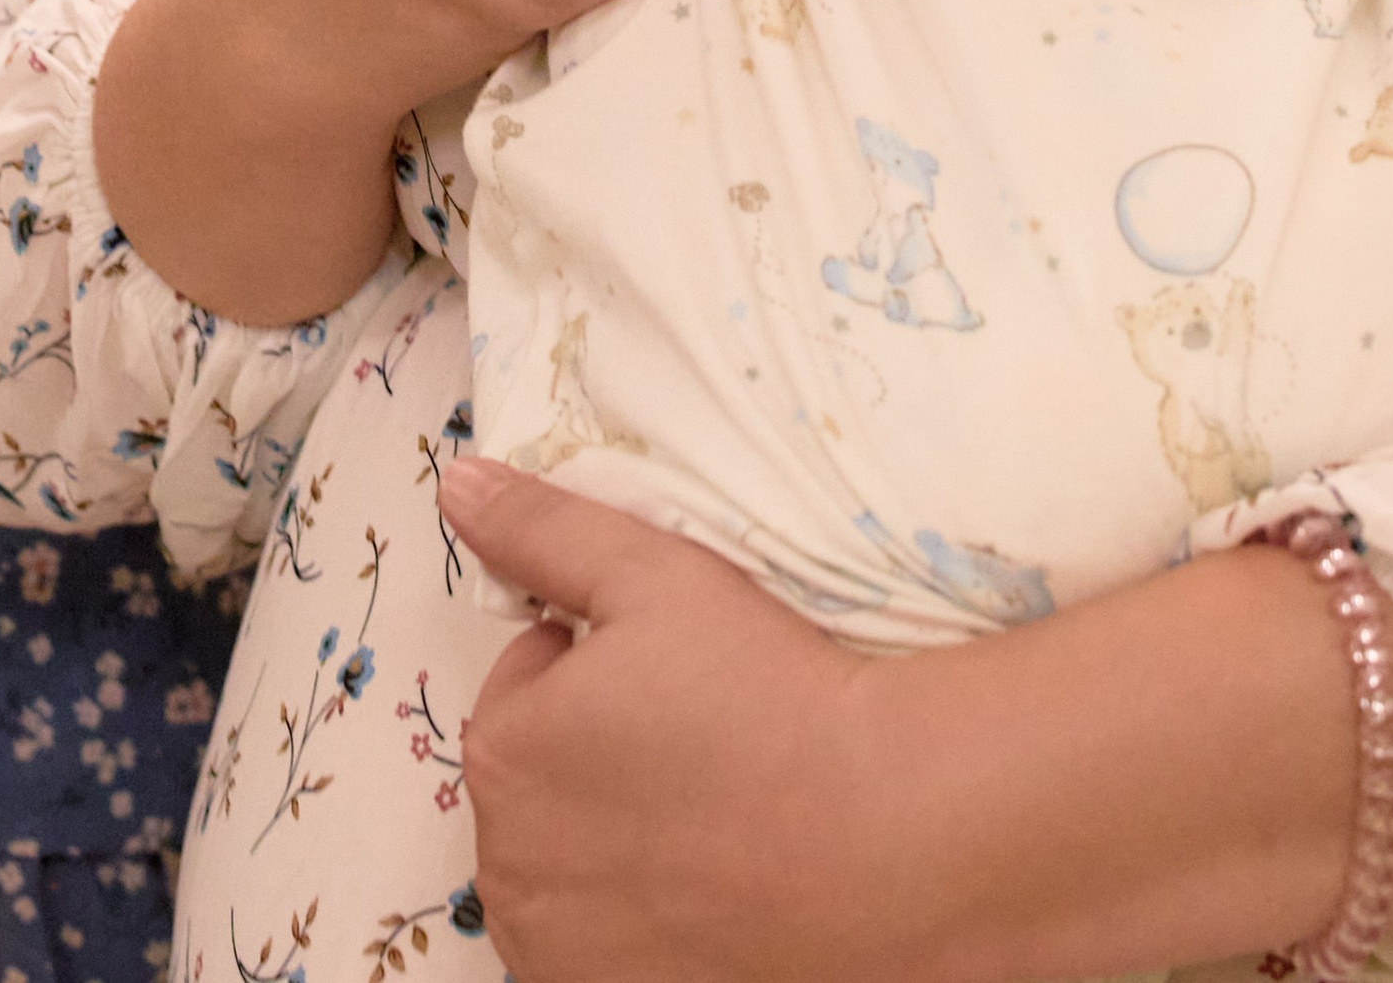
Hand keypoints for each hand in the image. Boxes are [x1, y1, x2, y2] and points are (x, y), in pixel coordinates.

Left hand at [443, 463, 1392, 982]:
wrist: (934, 858)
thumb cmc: (806, 697)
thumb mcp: (674, 583)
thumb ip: (555, 516)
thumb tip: (458, 460)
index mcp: (524, 752)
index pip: (532, 679)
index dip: (624, 658)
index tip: (724, 673)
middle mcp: (531, 871)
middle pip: (559, 781)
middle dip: (635, 752)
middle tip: (761, 740)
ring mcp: (592, 964)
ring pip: (606, 874)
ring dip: (668, 842)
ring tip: (779, 811)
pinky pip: (649, 962)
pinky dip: (696, 935)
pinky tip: (777, 904)